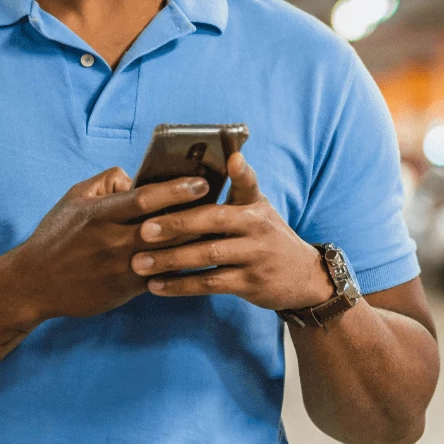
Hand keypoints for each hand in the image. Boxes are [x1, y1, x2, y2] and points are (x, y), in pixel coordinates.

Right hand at [2, 167, 211, 321]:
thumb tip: (135, 178)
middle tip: (224, 204)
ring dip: (195, 242)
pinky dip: (182, 266)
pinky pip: (163, 276)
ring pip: (169, 253)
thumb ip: (106, 182)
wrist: (35, 284)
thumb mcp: (73, 199)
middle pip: (165, 227)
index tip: (201, 182)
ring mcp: (122, 267)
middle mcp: (113, 240)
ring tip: (221, 230)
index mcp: (100, 214)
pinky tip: (202, 258)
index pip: (145, 198)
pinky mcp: (127, 289)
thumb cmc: (55, 236)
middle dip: (196, 215)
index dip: (176, 189)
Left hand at [131, 153, 333, 311]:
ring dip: (171, 260)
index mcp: (255, 204)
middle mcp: (257, 226)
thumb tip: (224, 157)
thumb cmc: (267, 235)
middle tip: (143, 230)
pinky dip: (181, 285)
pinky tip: (157, 286)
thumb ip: (239, 187)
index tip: (232, 159)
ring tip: (139, 263)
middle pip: (213, 221)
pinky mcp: (250, 283)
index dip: (240, 171)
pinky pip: (210, 283)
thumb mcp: (260, 208)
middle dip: (176, 224)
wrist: (303, 277)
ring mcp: (254, 256)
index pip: (247, 183)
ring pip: (207, 255)